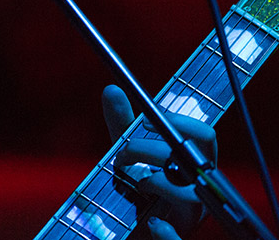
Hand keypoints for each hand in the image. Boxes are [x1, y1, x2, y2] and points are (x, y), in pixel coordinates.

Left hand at [102, 85, 216, 239]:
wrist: (131, 222)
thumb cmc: (137, 182)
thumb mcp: (128, 151)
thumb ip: (122, 125)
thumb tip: (111, 90)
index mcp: (194, 161)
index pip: (204, 135)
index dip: (179, 122)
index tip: (145, 120)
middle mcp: (199, 186)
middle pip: (191, 160)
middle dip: (150, 151)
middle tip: (122, 153)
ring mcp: (192, 213)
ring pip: (188, 195)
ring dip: (154, 182)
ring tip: (133, 182)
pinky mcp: (179, 234)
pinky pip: (178, 235)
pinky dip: (164, 230)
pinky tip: (150, 220)